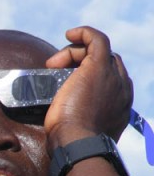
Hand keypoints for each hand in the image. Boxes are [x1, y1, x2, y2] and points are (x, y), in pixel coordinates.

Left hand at [44, 26, 132, 149]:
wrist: (76, 141)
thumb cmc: (72, 141)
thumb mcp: (82, 132)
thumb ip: (83, 123)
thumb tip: (69, 123)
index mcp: (120, 104)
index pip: (109, 80)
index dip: (88, 75)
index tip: (67, 82)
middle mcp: (121, 88)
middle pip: (105, 63)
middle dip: (80, 62)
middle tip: (56, 72)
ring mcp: (111, 76)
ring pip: (97, 52)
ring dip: (74, 53)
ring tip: (53, 65)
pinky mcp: (97, 66)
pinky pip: (96, 39)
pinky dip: (84, 33)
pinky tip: (70, 34)